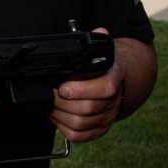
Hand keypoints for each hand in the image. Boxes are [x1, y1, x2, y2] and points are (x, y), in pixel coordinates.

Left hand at [48, 28, 123, 142]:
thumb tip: (100, 31)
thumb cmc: (103, 65)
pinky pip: (80, 136)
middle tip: (48, 95)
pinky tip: (55, 116)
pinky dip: (63, 128)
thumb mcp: (103, 51)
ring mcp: (107, 117)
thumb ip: (99, 40)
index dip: (82, 90)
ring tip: (48, 104)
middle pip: (88, 109)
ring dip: (60, 115)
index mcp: (113, 79)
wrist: (119, 81)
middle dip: (62, 103)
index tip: (63, 87)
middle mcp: (113, 101)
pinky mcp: (100, 129)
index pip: (104, 89)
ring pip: (81, 124)